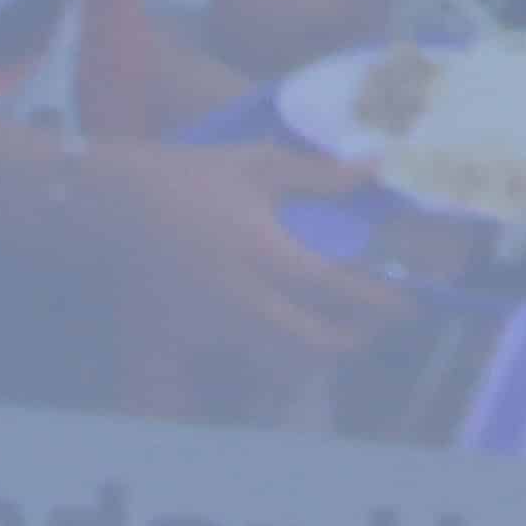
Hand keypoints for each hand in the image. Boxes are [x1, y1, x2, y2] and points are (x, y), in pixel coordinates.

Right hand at [88, 139, 413, 374]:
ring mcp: (219, 321)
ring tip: (337, 328)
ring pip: (285, 361)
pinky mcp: (198, 334)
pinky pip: (252, 354)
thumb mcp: (257, 164)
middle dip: (353, 342)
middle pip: (315, 345)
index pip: (335, 288)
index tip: (407, 302)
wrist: (118, 204)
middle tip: (372, 324)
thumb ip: (318, 175)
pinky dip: (280, 350)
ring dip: (319, 353)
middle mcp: (244, 296)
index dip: (378, 301)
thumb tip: (373, 170)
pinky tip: (287, 325)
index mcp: (263, 249)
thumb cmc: (191, 176)